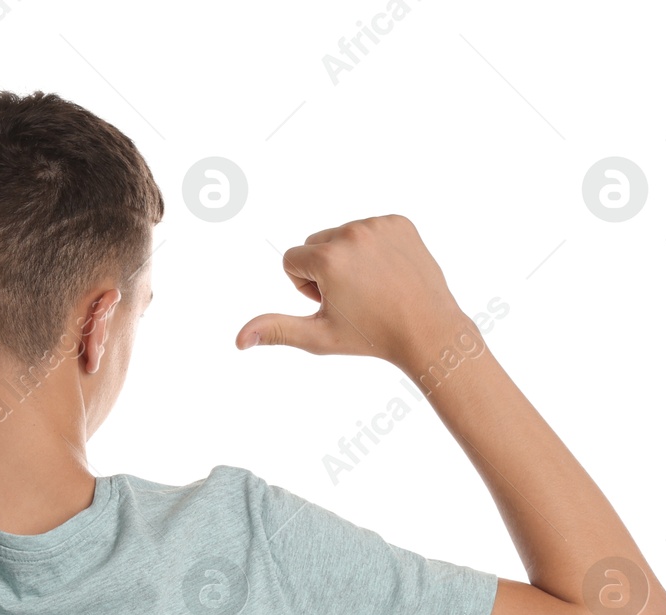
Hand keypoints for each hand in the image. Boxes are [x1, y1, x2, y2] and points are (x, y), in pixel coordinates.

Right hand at [235, 215, 467, 375]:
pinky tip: (387, 273)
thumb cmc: (370, 337)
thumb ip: (276, 330)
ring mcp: (378, 224)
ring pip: (341, 235)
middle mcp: (351, 232)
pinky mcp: (399, 222)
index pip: (290, 259)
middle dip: (323, 269)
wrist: (427, 330)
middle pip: (314, 244)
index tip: (330, 303)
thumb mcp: (318, 337)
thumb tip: (239, 340)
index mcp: (328, 258)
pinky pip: (369, 229)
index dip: (304, 287)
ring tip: (372, 287)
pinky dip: (372, 249)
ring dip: (348, 259)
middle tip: (352, 297)